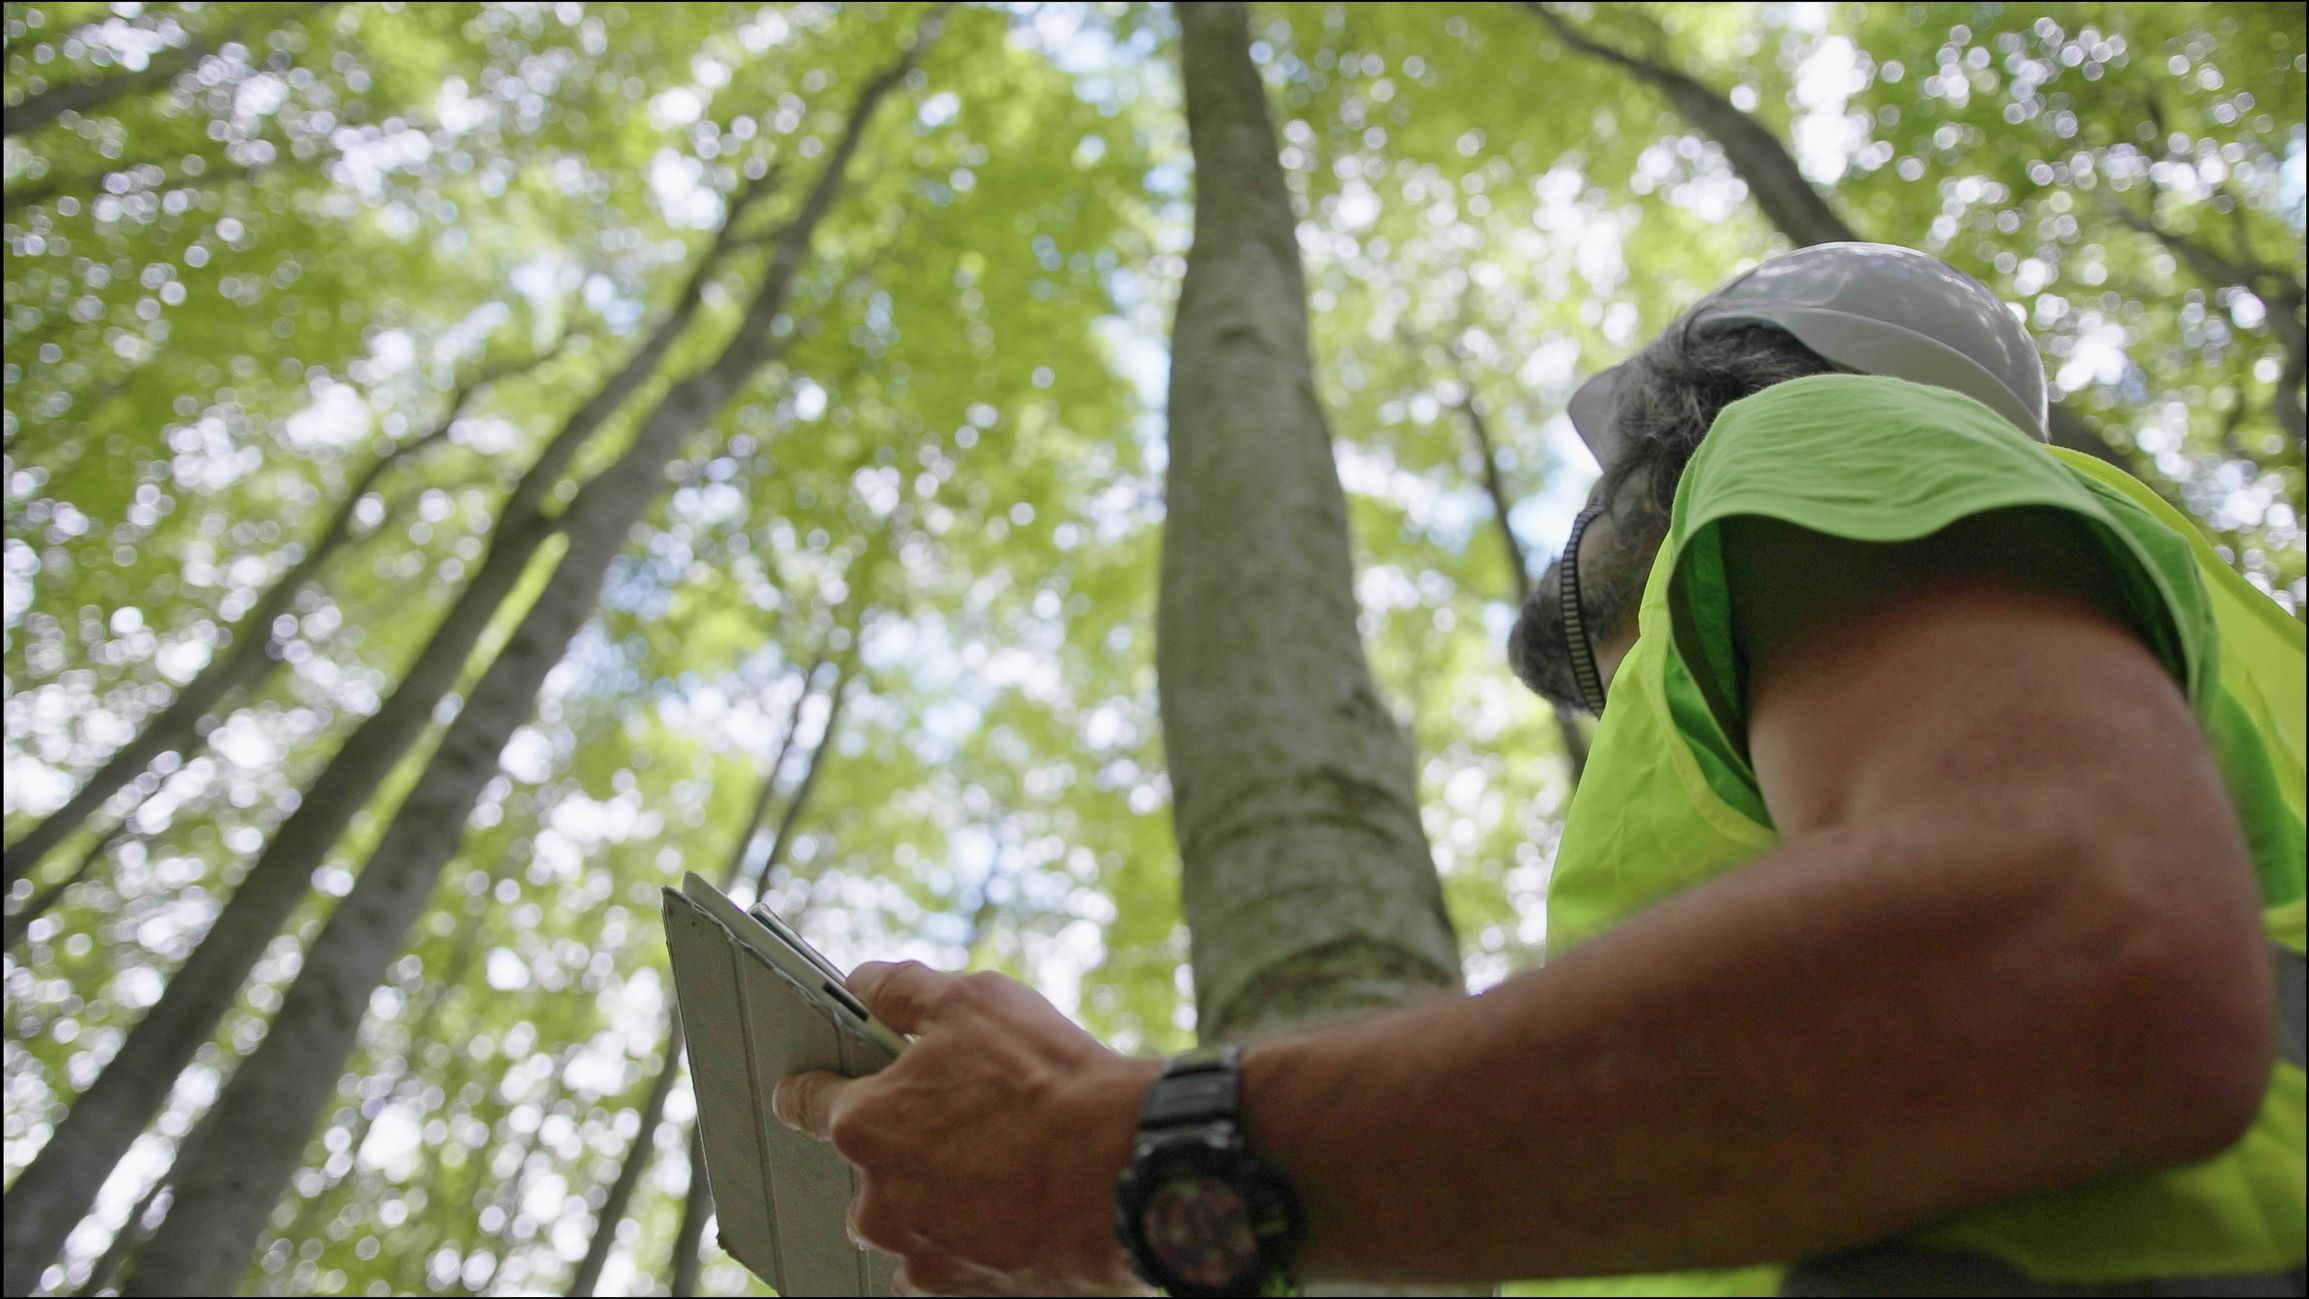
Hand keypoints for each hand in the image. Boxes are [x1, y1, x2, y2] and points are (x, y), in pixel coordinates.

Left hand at [772, 961, 1160, 1296]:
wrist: (1128, 1166)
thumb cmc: (1050, 1081)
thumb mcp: (973, 1001)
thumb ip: (900, 990)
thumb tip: (862, 985)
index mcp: (865, 1125)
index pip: (803, 1103)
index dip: (811, 1085)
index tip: (816, 1084)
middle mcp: (878, 1201)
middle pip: (864, 1171)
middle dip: (900, 1147)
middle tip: (960, 1120)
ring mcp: (920, 1254)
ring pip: (905, 1223)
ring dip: (934, 1199)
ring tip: (997, 1167)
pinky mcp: (963, 1294)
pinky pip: (945, 1266)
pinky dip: (969, 1243)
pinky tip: (1010, 1209)